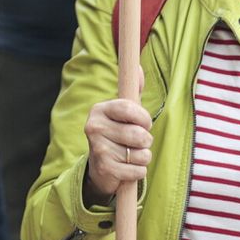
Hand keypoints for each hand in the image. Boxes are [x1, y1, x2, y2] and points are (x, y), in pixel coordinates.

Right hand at [83, 77, 151, 205]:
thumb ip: (133, 89)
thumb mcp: (124, 112)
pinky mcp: (104, 168)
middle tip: (136, 142)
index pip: (129, 108)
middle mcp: (94, 127)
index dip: (143, 118)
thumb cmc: (118, 134)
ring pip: (141, 154)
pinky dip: (138, 171)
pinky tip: (127, 167)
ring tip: (130, 155)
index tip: (145, 123)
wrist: (100, 167)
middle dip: (146, 141)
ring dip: (142, 157)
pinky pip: (138, 171)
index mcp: (99, 109)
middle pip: (138, 134)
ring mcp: (98, 149)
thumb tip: (139, 67)